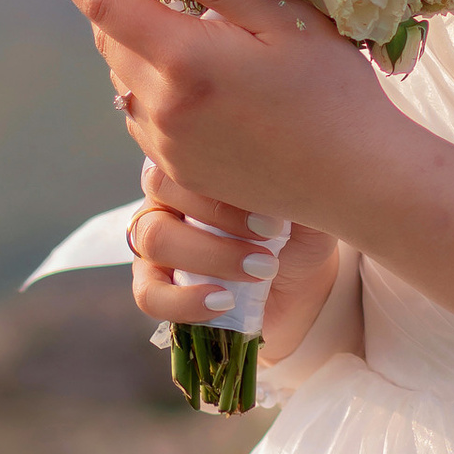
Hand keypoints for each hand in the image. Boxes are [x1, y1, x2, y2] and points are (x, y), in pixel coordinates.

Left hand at [41, 0, 453, 337]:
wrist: (357, 180)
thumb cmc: (333, 92)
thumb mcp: (287, 21)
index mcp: (184, 61)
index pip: (102, 6)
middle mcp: (163, 107)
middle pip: (108, 41)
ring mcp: (167, 144)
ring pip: (124, 80)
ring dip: (128, 43)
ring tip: (156, 11)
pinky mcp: (181, 170)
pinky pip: (144, 116)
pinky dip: (149, 83)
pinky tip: (186, 70)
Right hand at [123, 157, 340, 357]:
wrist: (301, 284)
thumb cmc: (299, 231)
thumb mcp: (306, 201)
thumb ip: (291, 175)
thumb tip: (285, 160)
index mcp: (198, 160)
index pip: (187, 151)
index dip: (226, 185)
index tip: (274, 219)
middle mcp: (167, 193)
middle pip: (161, 187)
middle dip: (220, 217)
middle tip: (270, 240)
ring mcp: (155, 238)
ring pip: (152, 238)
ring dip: (209, 256)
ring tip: (259, 271)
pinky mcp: (155, 283)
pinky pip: (148, 293)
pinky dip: (182, 301)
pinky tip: (223, 302)